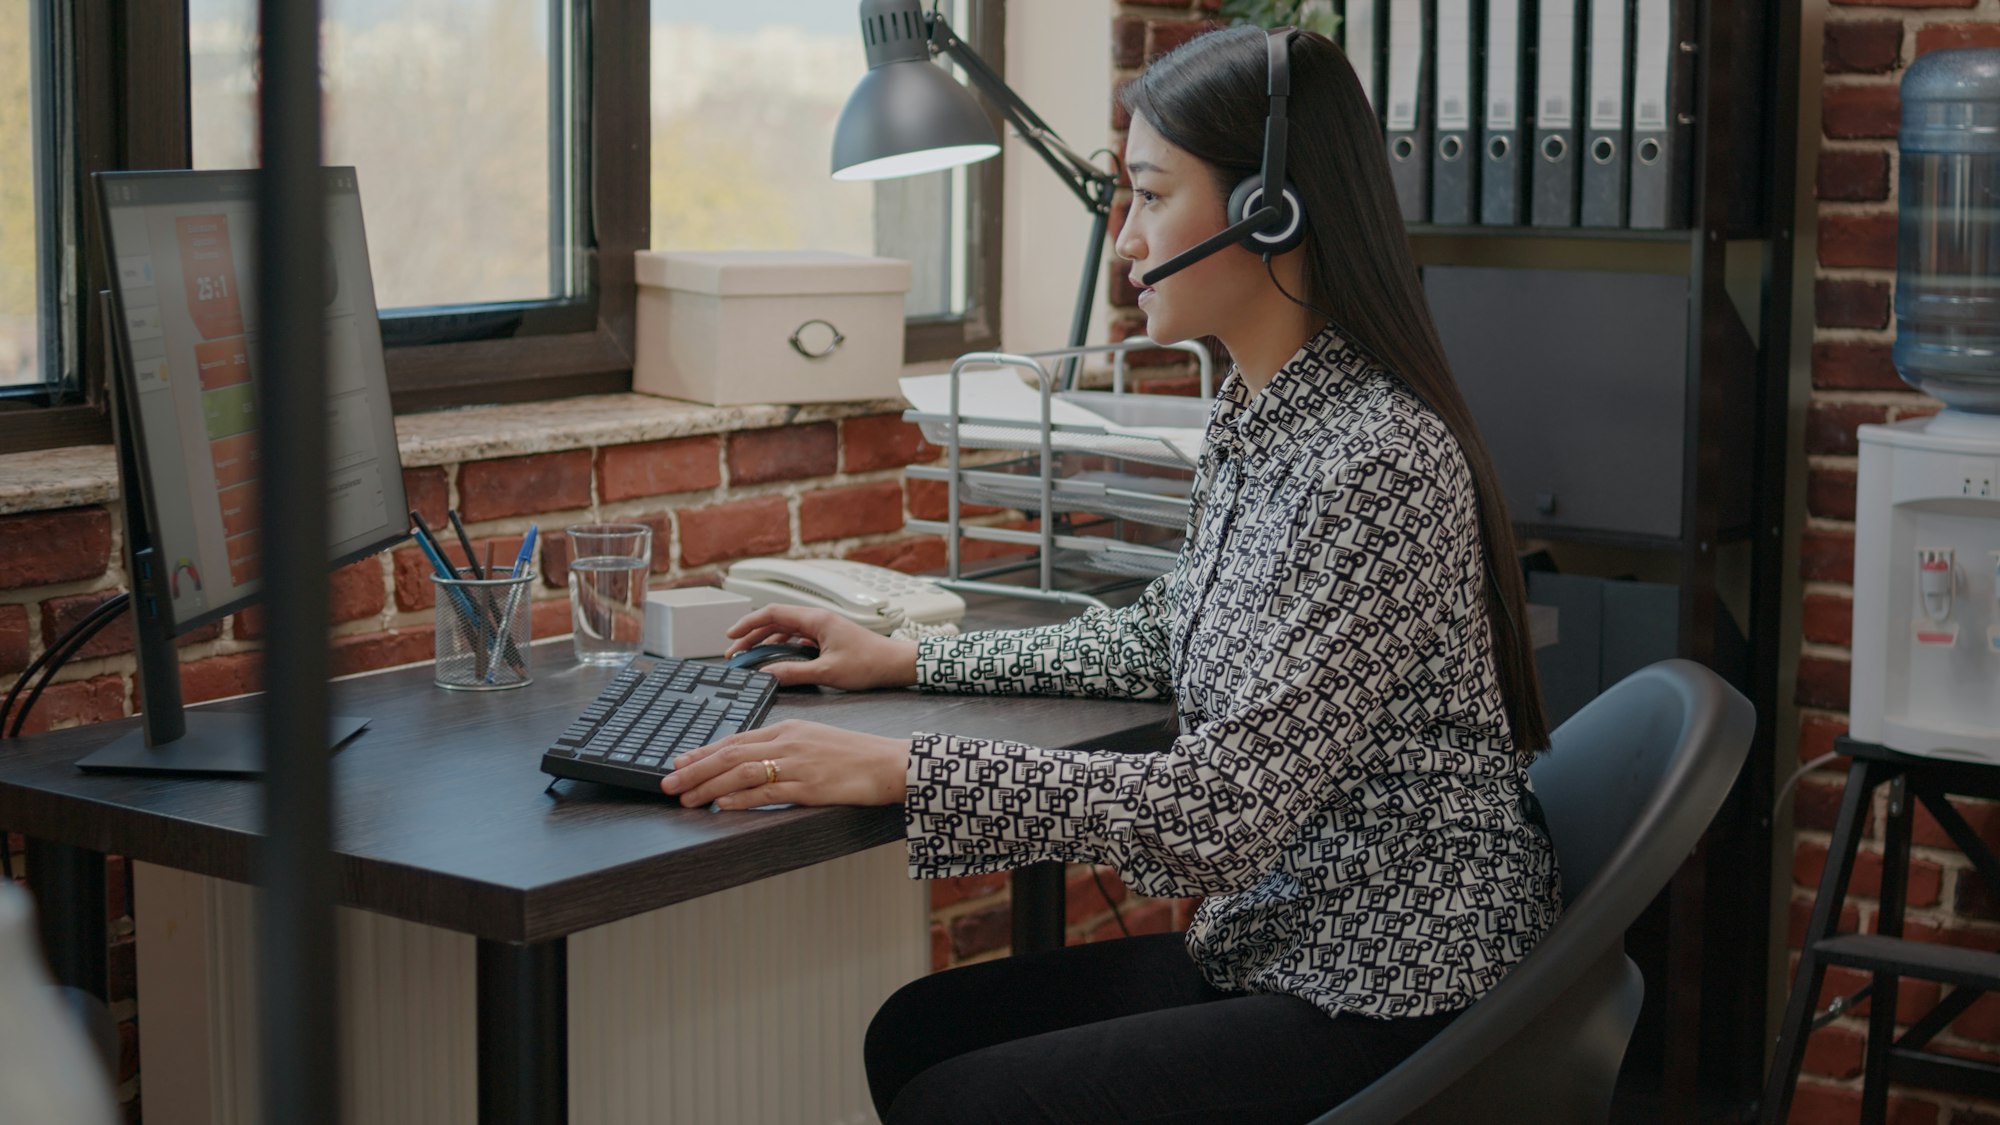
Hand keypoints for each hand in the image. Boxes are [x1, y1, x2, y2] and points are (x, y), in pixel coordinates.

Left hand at [661, 719, 909, 808]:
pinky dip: (740, 798)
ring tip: (685, 797)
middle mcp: (788, 742)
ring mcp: (798, 763)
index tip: (679, 761)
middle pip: (730, 754)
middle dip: (694, 769)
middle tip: (668, 782)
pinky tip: (720, 805)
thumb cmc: (856, 755)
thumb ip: (784, 748)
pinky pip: (767, 792)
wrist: (890, 763)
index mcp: (788, 728)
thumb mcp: (815, 740)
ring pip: (741, 772)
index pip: (735, 739)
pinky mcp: (809, 786)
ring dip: (708, 785)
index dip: (703, 752)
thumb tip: (753, 764)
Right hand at [723, 605, 919, 690]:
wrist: (897, 665)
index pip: (772, 613)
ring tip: (750, 658)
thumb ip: (793, 672)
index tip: (731, 636)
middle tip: (735, 652)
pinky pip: (798, 639)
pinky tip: (776, 660)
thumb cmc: (870, 664)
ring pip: (786, 630)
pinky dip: (782, 647)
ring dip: (766, 642)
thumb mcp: (826, 672)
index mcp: (816, 619)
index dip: (748, 623)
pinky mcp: (828, 638)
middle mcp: (818, 619)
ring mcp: (823, 628)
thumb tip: (766, 675)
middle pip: (776, 621)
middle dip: (752, 635)